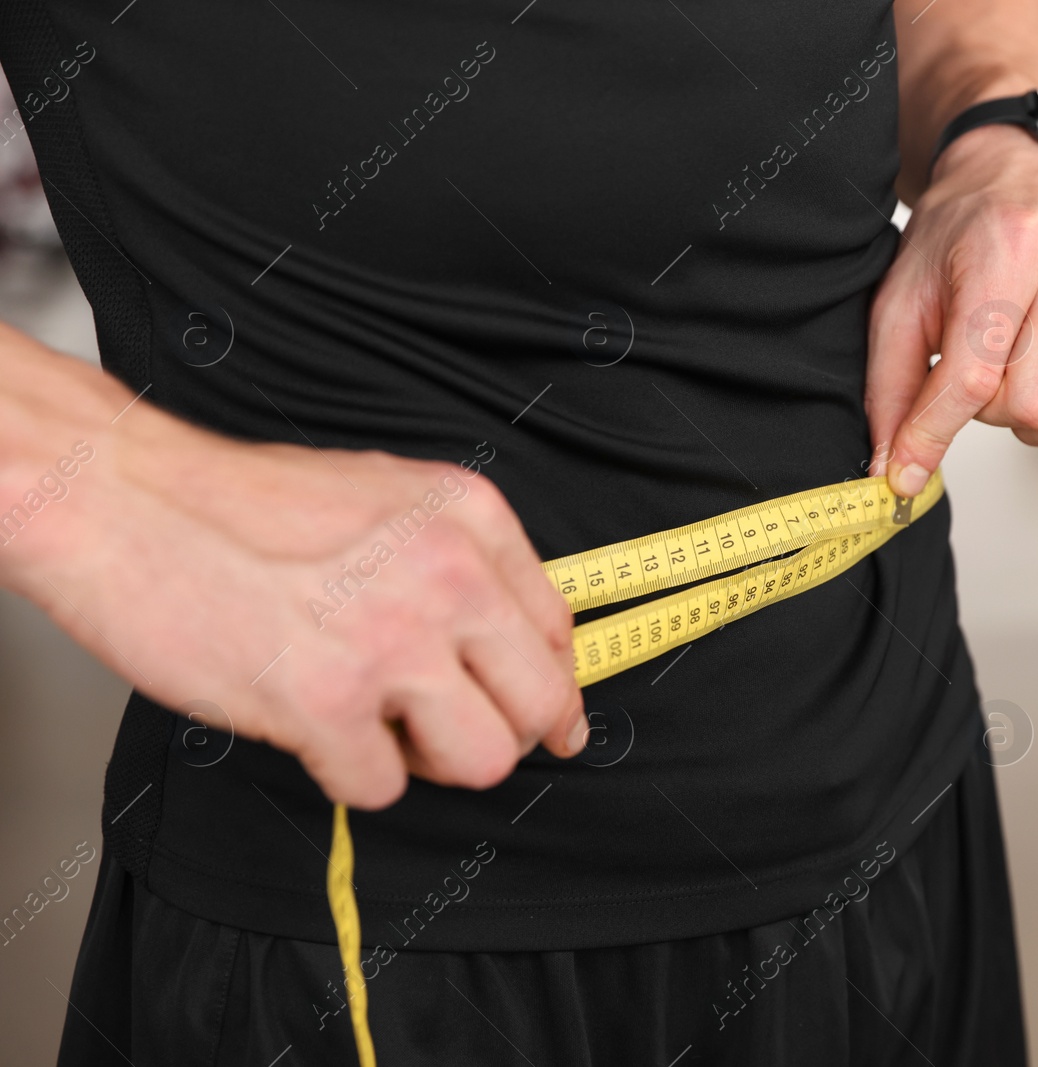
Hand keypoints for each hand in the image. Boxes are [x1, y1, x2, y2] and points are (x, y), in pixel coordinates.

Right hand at [1, 332, 582, 809]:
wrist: (128, 502)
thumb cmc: (242, 503)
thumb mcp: (388, 494)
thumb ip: (459, 559)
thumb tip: (509, 642)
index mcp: (469, 519)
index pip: (555, 630)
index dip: (550, 688)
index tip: (545, 719)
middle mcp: (448, 576)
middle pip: (538, 704)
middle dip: (503, 733)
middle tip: (451, 733)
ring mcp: (393, 642)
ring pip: (483, 759)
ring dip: (432, 761)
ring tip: (378, 725)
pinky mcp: (327, 703)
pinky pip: (382, 786)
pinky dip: (349, 773)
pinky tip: (314, 728)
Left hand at [866, 122, 1037, 494]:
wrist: (1020, 180)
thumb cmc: (959, 238)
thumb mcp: (902, 299)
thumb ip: (891, 387)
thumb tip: (890, 472)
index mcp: (1009, 252)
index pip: (974, 375)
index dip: (932, 434)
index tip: (904, 470)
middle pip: (1036, 405)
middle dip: (992, 413)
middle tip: (980, 379)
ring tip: (1021, 385)